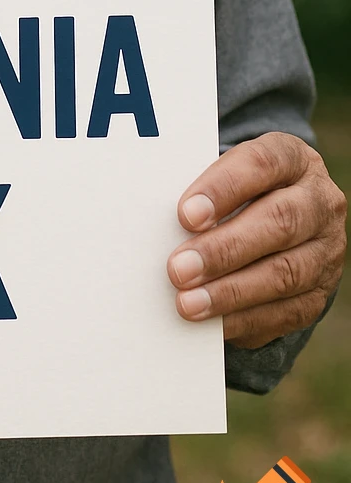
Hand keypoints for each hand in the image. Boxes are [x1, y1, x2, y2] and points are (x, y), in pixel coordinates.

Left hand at [167, 131, 345, 347]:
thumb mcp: (226, 175)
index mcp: (293, 158)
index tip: (185, 215)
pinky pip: (286, 311)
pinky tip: (212, 323)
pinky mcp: (320, 292)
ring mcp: (326, 249)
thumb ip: (202, 193)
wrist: (283, 220)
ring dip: (231, 292)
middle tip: (177, 269)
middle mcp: (319, 201)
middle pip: (279, 222)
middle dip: (223, 249)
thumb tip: (156, 224)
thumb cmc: (237, 192)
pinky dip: (245, 319)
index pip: (262, 163)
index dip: (223, 188)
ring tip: (188, 303)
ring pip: (284, 273)